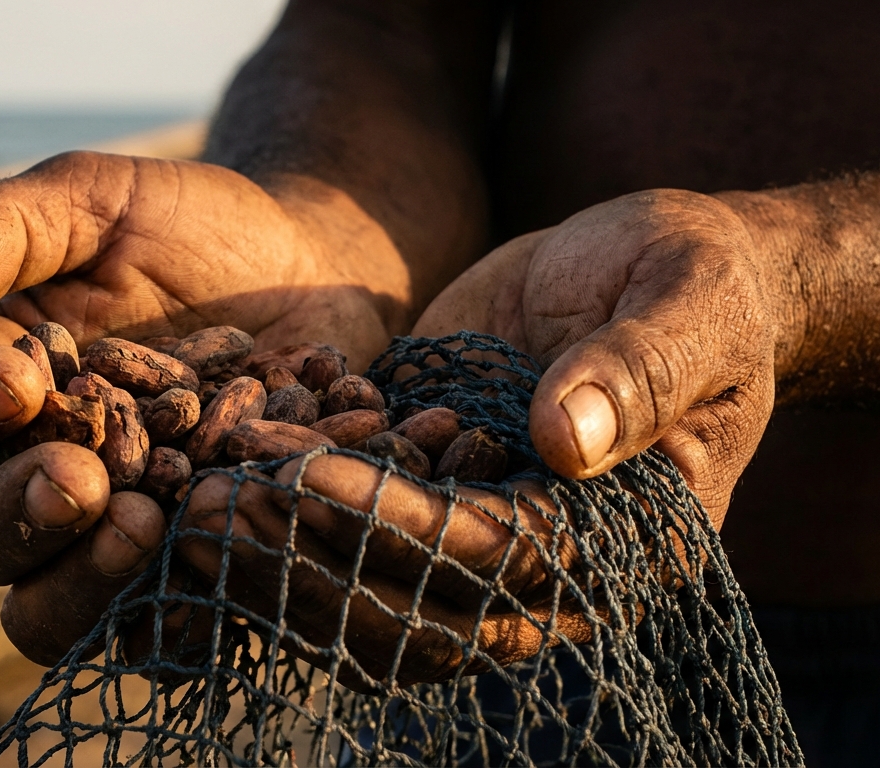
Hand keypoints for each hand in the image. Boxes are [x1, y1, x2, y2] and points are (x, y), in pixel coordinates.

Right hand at [0, 151, 412, 664]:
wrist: (311, 276)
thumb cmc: (193, 231)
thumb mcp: (101, 201)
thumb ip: (8, 225)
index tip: (14, 384)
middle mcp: (31, 472)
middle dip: (16, 516)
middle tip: (79, 481)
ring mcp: (106, 535)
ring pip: (42, 611)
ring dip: (78, 584)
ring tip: (143, 527)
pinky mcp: (183, 570)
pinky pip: (155, 629)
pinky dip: (176, 613)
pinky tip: (217, 571)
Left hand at [158, 189, 782, 686]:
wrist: (653, 270)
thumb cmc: (695, 283)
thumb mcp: (689, 302)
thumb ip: (641, 367)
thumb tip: (568, 442)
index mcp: (616, 547)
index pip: (493, 559)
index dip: (398, 527)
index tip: (303, 477)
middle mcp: (536, 574)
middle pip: (408, 604)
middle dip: (302, 561)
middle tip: (208, 510)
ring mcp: (470, 547)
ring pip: (357, 590)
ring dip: (267, 558)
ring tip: (183, 505)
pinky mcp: (420, 506)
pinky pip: (339, 537)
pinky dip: (271, 521)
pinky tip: (196, 482)